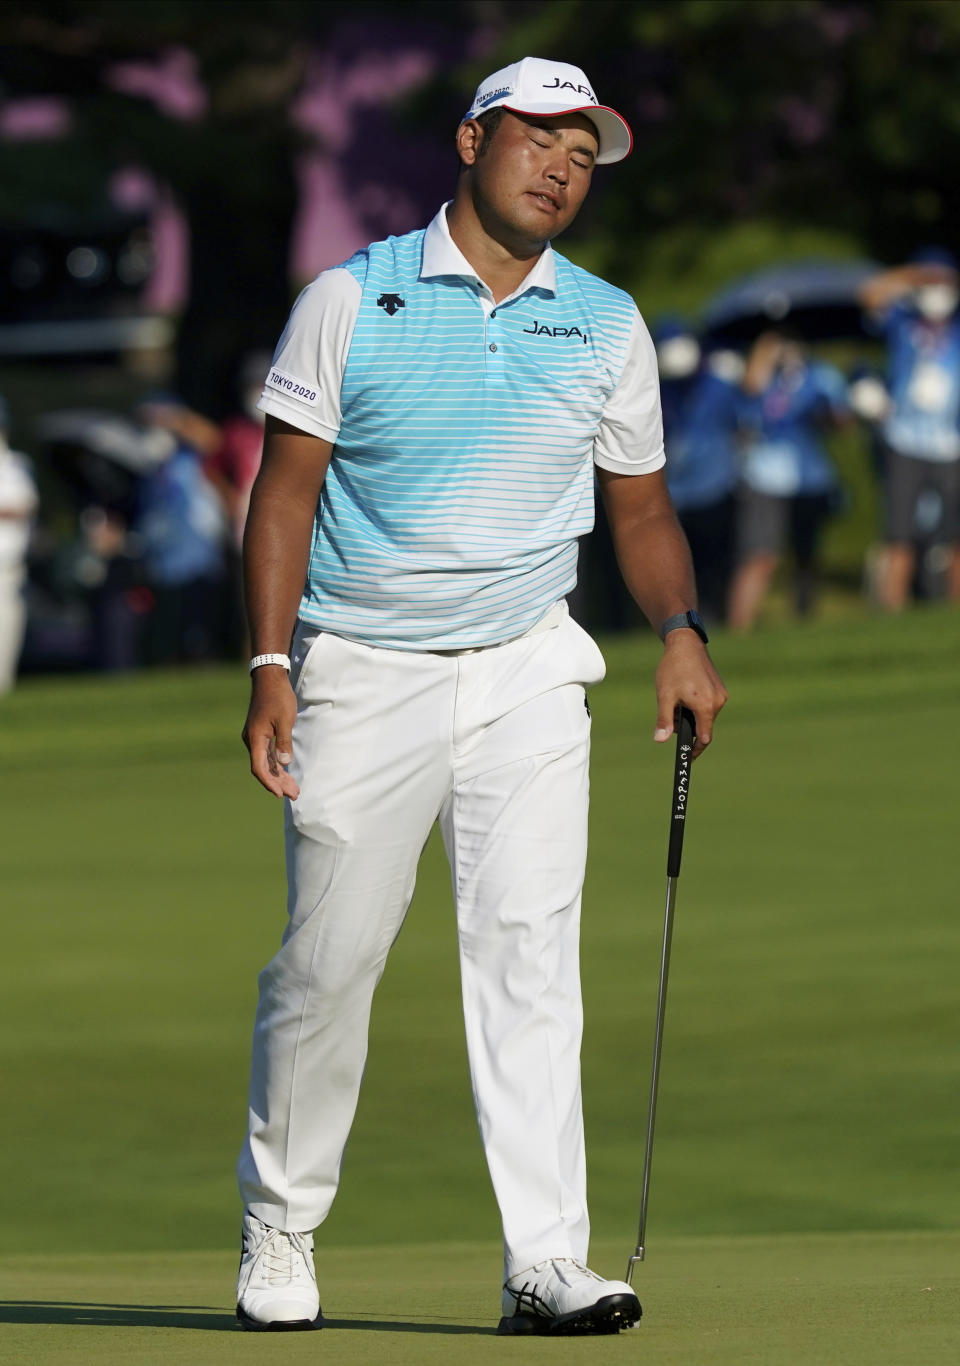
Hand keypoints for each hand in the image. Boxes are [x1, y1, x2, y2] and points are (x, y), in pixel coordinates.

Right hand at [242, 668, 299, 798]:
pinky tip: (286, 772)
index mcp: (255, 738)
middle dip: (278, 783)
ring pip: (266, 762)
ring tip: (294, 789)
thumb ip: (284, 742)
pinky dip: (277, 764)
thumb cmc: (278, 697)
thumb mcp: (285, 720)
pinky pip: (267, 754)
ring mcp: (256, 737)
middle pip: (263, 768)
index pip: (259, 768)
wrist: (269, 677)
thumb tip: (284, 763)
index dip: (269, 783)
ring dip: (279, 775)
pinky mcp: (261, 733)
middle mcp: (252, 740)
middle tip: (294, 795)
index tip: (280, 794)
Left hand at [653, 631, 727, 758]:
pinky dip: (697, 706)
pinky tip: (685, 693)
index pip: (704, 738)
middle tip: (672, 716)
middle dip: (689, 728)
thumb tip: (660, 740)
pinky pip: (709, 706)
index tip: (686, 756)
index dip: (695, 749)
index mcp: (705, 706)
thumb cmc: (673, 669)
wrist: (686, 644)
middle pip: (704, 727)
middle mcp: (718, 702)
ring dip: (692, 716)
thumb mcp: (665, 696)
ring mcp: (721, 695)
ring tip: (678, 700)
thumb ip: (664, 720)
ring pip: (706, 716)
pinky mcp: (720, 689)